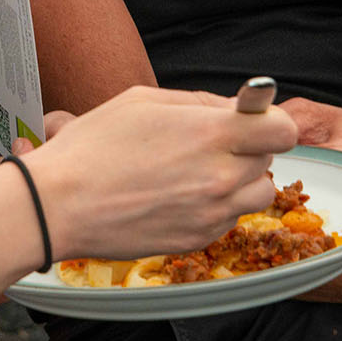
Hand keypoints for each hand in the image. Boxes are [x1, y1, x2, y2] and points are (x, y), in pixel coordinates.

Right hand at [19, 86, 298, 260]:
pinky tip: (179, 196)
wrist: (58, 205)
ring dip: (239, 181)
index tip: (255, 122)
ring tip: (198, 173)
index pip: (283, 130)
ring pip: (256, 194)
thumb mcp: (143, 101)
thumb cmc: (92, 148)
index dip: (271, 123)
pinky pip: (229, 219)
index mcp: (210, 134)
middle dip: (247, 149)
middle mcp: (219, 177)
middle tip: (209, 145)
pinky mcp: (198, 240)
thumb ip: (199, 102)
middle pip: (269, 161)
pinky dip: (215, 207)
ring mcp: (211, 213)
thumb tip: (233, 107)